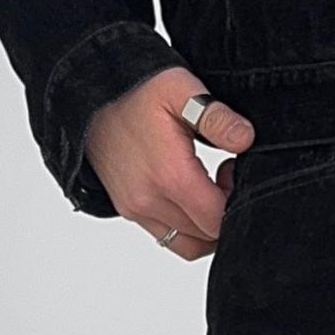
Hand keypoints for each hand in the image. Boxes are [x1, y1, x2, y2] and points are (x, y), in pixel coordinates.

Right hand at [84, 64, 255, 257]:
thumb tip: (245, 139)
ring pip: (189, 245)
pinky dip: (187, 229)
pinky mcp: (129, 210)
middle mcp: (150, 201)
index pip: (217, 219)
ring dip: (206, 225)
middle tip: (224, 177)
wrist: (89, 94)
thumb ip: (215, 118)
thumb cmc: (135, 89)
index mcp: (169, 176)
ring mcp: (137, 210)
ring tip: (207, 189)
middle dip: (224, 213)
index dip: (237, 201)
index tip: (233, 172)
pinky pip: (168, 239)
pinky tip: (190, 198)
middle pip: (206, 235)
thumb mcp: (181, 90)